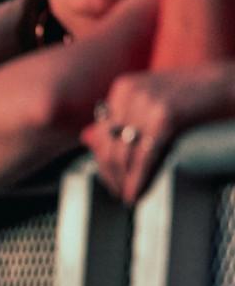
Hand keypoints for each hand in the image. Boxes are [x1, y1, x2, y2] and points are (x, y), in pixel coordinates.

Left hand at [82, 69, 234, 203]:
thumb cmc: (201, 98)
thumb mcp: (155, 104)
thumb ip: (124, 119)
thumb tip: (85, 138)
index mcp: (124, 87)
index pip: (102, 133)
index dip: (103, 161)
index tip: (110, 180)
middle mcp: (129, 91)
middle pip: (109, 145)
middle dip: (112, 174)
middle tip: (119, 194)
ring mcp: (147, 102)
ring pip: (124, 153)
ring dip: (124, 181)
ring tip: (129, 197)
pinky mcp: (166, 116)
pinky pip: (145, 157)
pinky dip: (139, 179)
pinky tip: (136, 194)